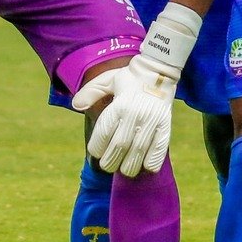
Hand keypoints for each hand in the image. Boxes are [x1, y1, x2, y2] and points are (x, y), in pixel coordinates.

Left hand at [72, 55, 179, 176]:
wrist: (158, 71)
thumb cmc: (129, 78)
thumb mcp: (107, 80)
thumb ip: (90, 92)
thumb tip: (76, 105)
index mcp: (119, 104)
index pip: (104, 132)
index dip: (97, 147)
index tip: (96, 153)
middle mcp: (135, 114)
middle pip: (120, 146)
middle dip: (110, 161)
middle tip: (107, 165)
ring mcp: (151, 121)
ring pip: (138, 152)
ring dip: (129, 166)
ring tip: (124, 169)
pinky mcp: (165, 125)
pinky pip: (159, 149)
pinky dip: (152, 161)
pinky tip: (145, 167)